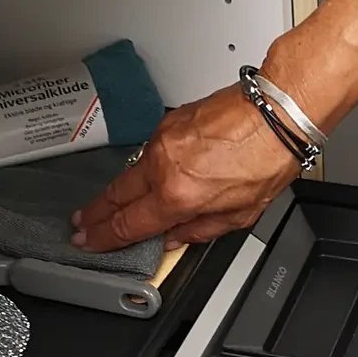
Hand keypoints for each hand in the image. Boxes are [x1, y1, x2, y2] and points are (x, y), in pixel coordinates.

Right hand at [74, 84, 300, 251]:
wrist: (277, 114)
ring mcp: (163, 141)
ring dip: (116, 192)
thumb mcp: (238, 216)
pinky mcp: (169, 123)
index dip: (104, 237)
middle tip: (80, 226)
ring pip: (130, 173)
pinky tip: (143, 179)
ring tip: (105, 206)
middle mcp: (163, 166)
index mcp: (178, 195)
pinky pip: (147, 154)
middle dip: (96, 214)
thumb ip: (198, 231)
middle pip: (117, 196)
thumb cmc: (266, 159)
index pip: (129, 224)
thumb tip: (174, 238)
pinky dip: (141, 170)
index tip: (88, 242)